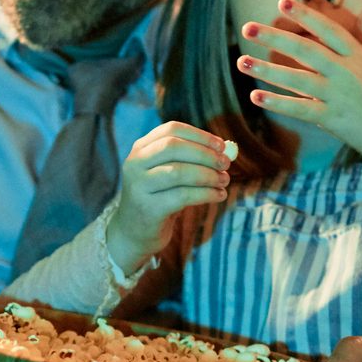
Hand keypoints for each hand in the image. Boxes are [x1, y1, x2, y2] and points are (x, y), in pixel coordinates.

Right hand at [103, 122, 231, 273]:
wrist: (135, 232)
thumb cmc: (160, 197)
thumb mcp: (169, 173)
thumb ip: (191, 159)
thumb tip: (227, 151)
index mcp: (141, 148)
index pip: (171, 129)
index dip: (200, 135)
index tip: (221, 146)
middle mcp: (135, 163)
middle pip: (173, 147)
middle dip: (205, 154)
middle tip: (225, 164)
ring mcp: (138, 186)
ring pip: (178, 172)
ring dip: (208, 175)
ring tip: (224, 181)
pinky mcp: (148, 208)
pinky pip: (182, 196)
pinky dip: (206, 194)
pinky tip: (218, 196)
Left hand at [239, 0, 361, 160]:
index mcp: (359, 57)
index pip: (328, 30)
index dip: (305, 15)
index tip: (282, 2)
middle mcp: (346, 73)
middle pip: (305, 50)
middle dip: (274, 37)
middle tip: (247, 27)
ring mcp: (338, 96)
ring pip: (297, 79)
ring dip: (267, 70)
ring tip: (242, 61)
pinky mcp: (332, 119)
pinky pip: (300, 109)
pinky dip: (278, 103)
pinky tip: (256, 96)